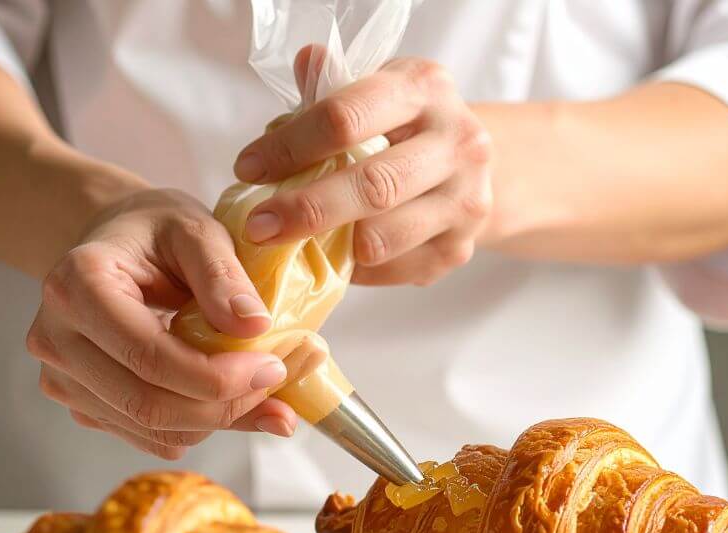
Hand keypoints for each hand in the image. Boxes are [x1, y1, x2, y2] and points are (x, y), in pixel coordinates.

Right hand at [26, 189, 297, 459]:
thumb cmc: (155, 231)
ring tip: (262, 389)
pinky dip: (200, 425)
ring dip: (219, 420)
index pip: (150, 357)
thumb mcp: (195, 231)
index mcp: (77, 288)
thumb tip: (255, 327)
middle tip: (276, 383)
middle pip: (149, 405)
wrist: (117, 244)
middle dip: (226, 406)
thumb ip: (224, 276)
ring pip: (153, 430)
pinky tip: (229, 398)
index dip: (218, 376)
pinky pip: (150, 436)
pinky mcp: (83, 404)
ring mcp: (63, 379)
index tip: (272, 367)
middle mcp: (56, 340)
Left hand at [233, 56, 491, 285]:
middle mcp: (457, 144)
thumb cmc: (409, 128)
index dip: (289, 147)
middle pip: (371, 187)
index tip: (249, 169)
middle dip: (305, 210)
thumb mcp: (378, 92)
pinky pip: (392, 270)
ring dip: (330, 247)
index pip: (347, 117)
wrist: (478, 169)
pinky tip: (339, 255)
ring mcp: (465, 202)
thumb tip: (306, 65)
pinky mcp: (458, 250)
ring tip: (297, 243)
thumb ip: (337, 88)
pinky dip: (356, 269)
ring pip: (382, 238)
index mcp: (425, 90)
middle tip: (258, 228)